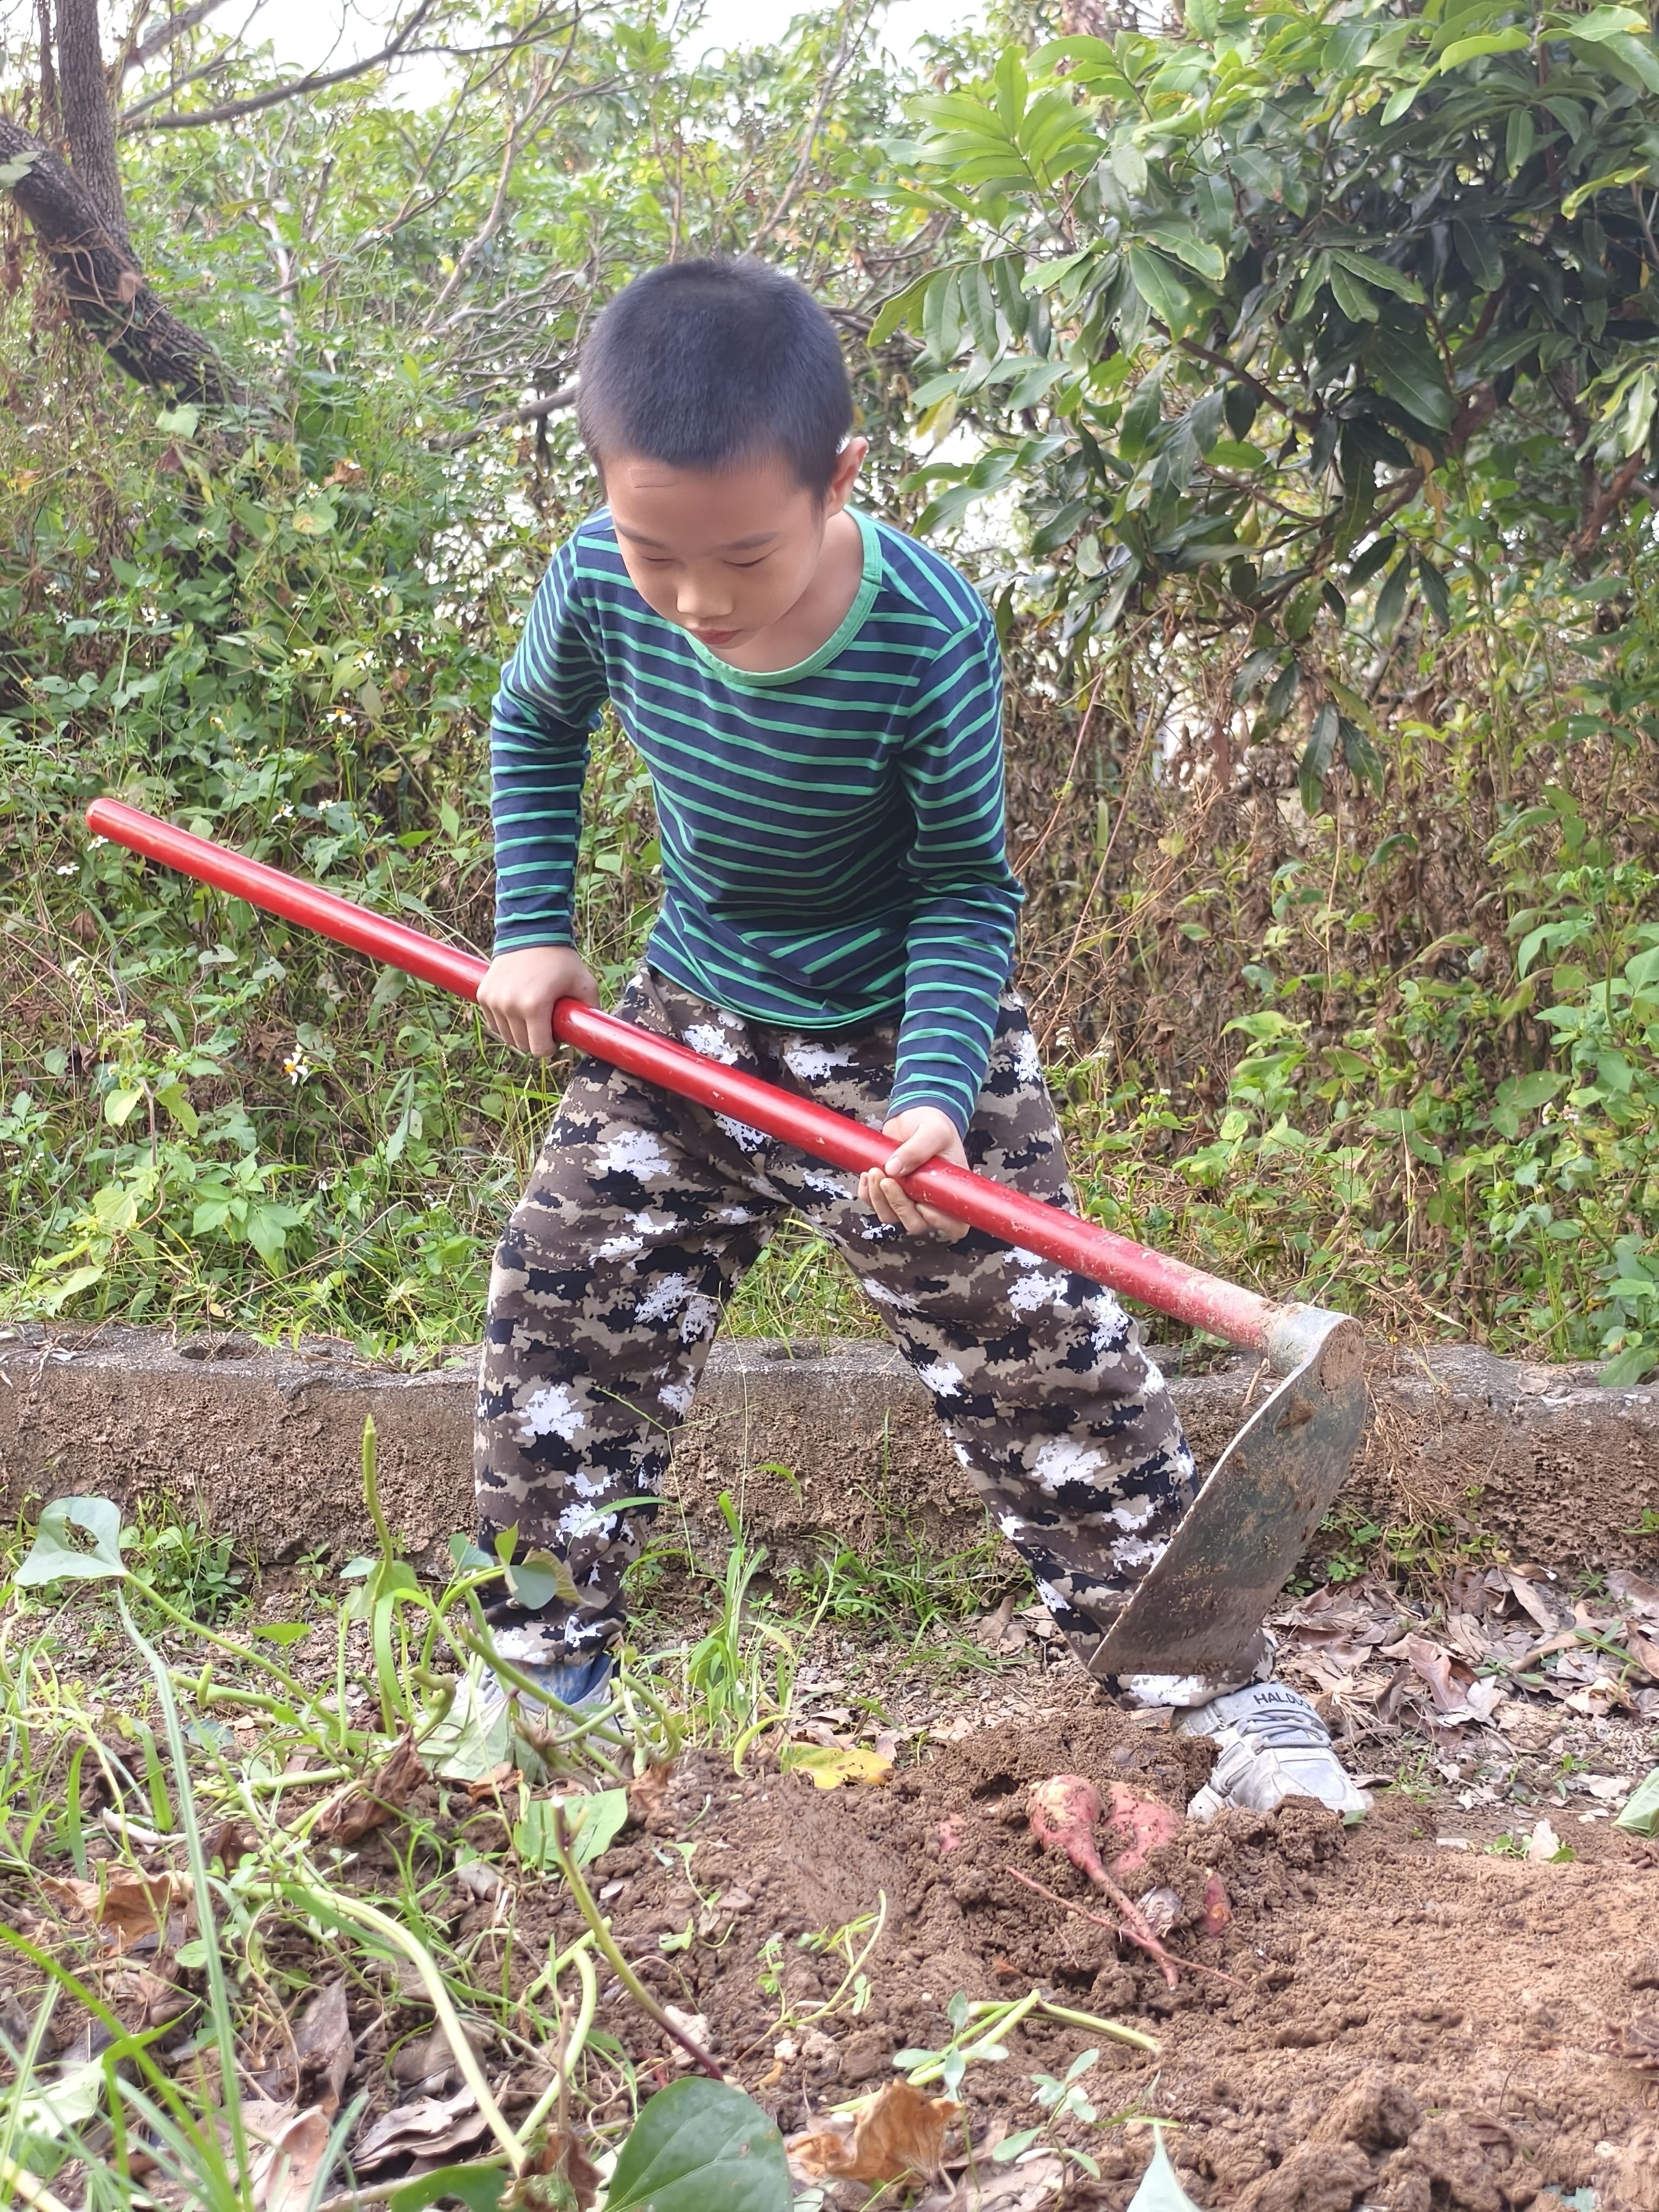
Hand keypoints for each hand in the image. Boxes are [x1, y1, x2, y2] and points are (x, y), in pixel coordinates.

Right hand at [476, 944, 599, 1055]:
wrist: (531, 933)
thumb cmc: (561, 960)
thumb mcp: (585, 984)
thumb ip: (591, 1013)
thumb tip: (594, 1039)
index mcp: (534, 1006)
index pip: (539, 1050)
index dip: (551, 1046)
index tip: (557, 1033)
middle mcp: (509, 1005)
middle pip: (522, 1046)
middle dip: (537, 1039)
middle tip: (546, 1021)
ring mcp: (493, 1001)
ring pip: (507, 1037)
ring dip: (520, 1031)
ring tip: (533, 1013)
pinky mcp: (483, 996)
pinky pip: (494, 1024)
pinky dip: (506, 1022)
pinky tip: (518, 1009)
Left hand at [858, 1107, 970, 1239]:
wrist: (913, 1115)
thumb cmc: (933, 1123)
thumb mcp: (933, 1130)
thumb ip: (917, 1148)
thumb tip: (894, 1168)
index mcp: (951, 1190)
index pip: (953, 1224)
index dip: (937, 1221)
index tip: (922, 1202)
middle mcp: (931, 1199)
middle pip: (915, 1223)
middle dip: (898, 1205)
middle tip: (888, 1179)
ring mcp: (908, 1198)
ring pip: (891, 1217)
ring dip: (879, 1199)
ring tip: (875, 1171)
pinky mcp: (889, 1192)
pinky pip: (874, 1204)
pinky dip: (867, 1193)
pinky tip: (868, 1174)